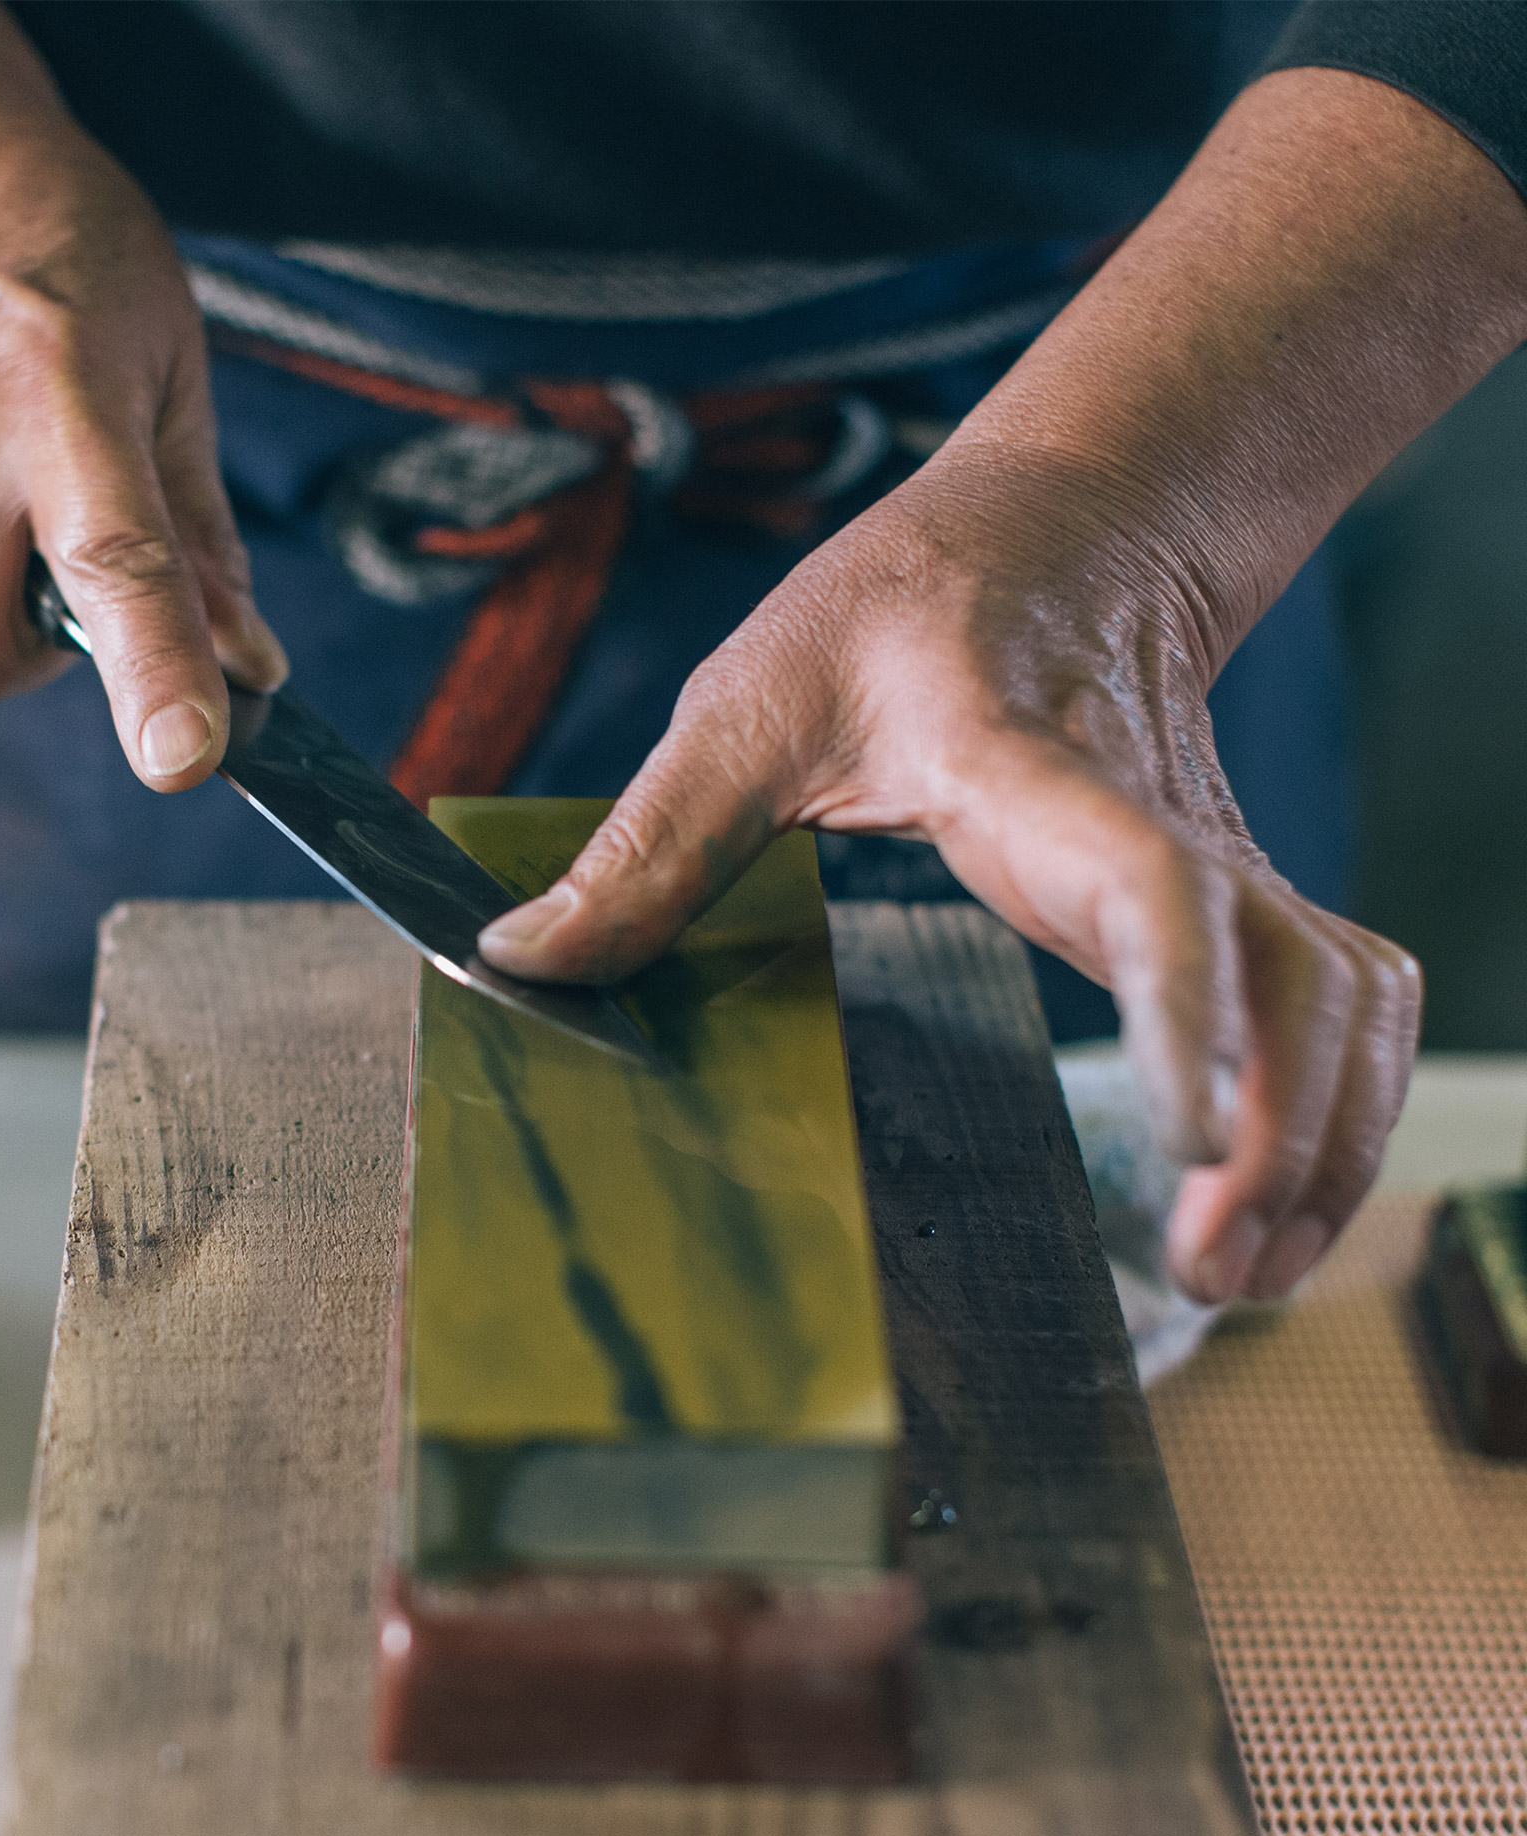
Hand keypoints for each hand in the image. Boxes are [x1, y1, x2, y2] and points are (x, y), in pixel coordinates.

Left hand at [479, 453, 1417, 1304]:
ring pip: (1342, 996)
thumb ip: (646, 843)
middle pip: (1289, 969)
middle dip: (1284, 1130)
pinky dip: (1337, 1107)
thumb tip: (520, 963)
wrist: (1055, 532)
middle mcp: (1151, 817)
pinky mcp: (1235, 892)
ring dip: (1328, 1138)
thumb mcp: (746, 704)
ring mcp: (1214, 856)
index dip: (1181, 1005)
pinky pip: (1336, 1002)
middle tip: (1207, 1274)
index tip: (1191, 1140)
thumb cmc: (892, 608)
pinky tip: (1273, 1207)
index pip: (1141, 878)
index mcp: (1021, 764)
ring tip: (1246, 1275)